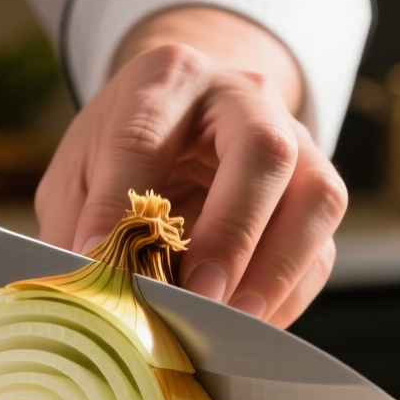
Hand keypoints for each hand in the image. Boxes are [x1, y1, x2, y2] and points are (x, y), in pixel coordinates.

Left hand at [35, 7, 345, 326]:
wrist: (184, 122)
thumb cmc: (125, 149)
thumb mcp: (81, 170)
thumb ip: (78, 221)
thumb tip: (84, 290)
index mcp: (170, 78)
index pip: (144, 135)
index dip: (119, 200)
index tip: (95, 256)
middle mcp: (244, 97)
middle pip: (264, 151)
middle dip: (232, 232)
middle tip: (200, 296)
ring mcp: (296, 142)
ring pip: (317, 196)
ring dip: (278, 267)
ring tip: (234, 319)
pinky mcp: (315, 194)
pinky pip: (322, 247)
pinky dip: (289, 293)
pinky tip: (248, 322)